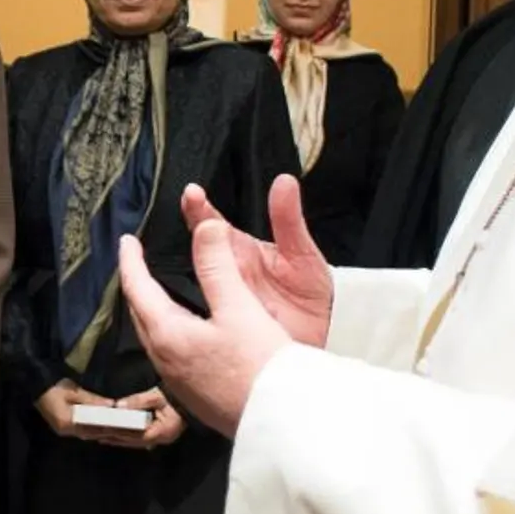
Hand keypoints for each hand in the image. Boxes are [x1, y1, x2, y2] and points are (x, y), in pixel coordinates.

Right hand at [33, 379, 112, 439]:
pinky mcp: (63, 428)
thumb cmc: (54, 388)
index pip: (91, 427)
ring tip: (114, 427)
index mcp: (67, 421)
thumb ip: (92, 399)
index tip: (119, 423)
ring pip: (86, 434)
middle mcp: (65, 430)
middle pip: (89, 433)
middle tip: (121, 427)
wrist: (36, 388)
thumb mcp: (74, 391)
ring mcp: (63, 431)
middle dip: (105, 431)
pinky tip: (101, 426)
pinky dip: (91, 429)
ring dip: (99, 431)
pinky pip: (81, 432)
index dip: (105, 426)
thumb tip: (110, 404)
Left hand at [90, 387, 185, 449]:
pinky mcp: (159, 435)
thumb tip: (119, 406)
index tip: (106, 430)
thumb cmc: (176, 397)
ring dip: (120, 440)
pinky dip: (128, 437)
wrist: (191, 399)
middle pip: (134, 441)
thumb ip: (139, 400)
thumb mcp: (157, 396)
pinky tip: (118, 438)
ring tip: (103, 438)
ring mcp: (161, 439)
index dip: (121, 433)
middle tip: (98, 436)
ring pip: (136, 442)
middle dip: (116, 439)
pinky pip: (140, 439)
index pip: (136, 435)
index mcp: (162, 431)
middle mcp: (161, 439)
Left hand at [117, 178, 310, 436]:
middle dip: (137, 285)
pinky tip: (188, 330)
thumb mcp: (239, 307)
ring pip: (155, 335)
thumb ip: (217, 266)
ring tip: (159, 291)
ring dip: (153, 310)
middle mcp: (165, 360)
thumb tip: (204, 226)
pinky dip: (171, 330)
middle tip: (138, 263)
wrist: (283, 422)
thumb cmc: (260, 367)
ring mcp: (179, 382)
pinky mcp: (197, 395)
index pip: (137, 289)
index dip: (130, 262)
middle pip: (140, 314)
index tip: (127, 242)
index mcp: (166, 335)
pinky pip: (173, 353)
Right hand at [202, 177, 332, 346]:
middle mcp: (226, 271)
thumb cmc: (311, 291)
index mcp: (240, 249)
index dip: (200, 207)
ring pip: (199, 280)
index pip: (212, 222)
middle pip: (199, 248)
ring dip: (190, 266)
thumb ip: (288, 219)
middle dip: (193, 226)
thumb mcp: (302, 252)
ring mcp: (225, 298)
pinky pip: (208, 315)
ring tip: (191, 245)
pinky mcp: (228, 324)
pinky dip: (195, 306)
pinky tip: (193, 296)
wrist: (325, 331)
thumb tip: (285, 182)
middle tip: (189, 204)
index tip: (193, 192)